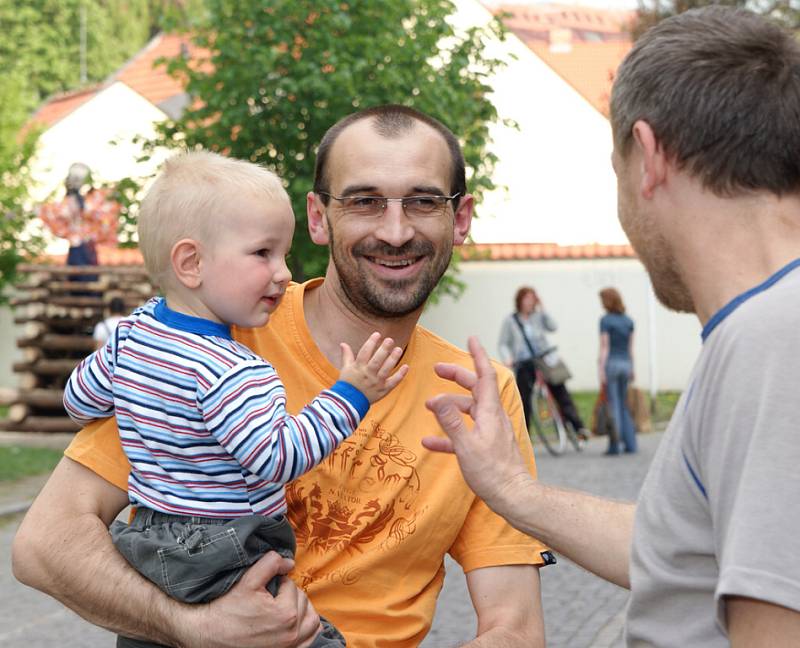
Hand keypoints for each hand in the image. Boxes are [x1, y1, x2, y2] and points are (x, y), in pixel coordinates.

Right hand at [186, 552, 321, 647]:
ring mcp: (290, 646)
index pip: (291, 585)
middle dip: (289, 595)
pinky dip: (306, 628)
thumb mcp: (248, 581)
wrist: (211, 634)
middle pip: (302, 601)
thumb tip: (290, 562)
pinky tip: (294, 622)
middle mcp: (292, 633)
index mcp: (286, 613)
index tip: (264, 589)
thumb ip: (271, 564)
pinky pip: (310, 638)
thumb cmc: (228, 609)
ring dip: (302, 609)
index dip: (278, 582)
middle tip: (271, 597)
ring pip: (311, 620)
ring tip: (284, 606)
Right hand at [338, 332, 407, 403]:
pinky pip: (393, 382)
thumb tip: (343, 343)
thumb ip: (347, 355)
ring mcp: (376, 383)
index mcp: (358, 368)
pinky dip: (400, 375)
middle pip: (376, 360)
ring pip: (386, 369)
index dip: (371, 342)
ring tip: (398, 349)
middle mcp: (368, 374)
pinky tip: (406, 366)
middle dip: (383, 349)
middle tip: (390, 340)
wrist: (349, 402)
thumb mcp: (346, 368)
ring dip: (393, 359)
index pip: (365, 353)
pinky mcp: (383, 390)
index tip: (377, 334)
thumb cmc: (348, 383)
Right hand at [421, 336, 531, 515]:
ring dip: (449, 407)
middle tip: (437, 370)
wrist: (513, 497)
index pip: (485, 375)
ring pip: (468, 410)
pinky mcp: (487, 446)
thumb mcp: (466, 446)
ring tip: (427, 409)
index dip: (477, 355)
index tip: (471, 338)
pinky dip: (449, 433)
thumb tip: (437, 399)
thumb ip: (450, 422)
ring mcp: (491, 431)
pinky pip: (466, 433)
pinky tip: (431, 441)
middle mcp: (492, 417)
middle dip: (456, 377)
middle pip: (475, 388)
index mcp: (490, 412)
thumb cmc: (492, 473)